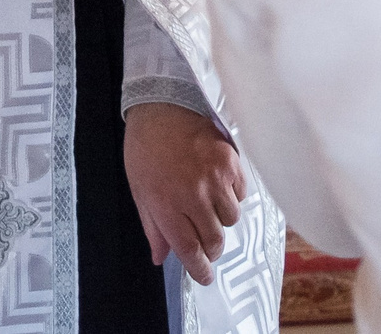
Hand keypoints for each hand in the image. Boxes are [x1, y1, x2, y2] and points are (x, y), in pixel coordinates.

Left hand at [124, 102, 244, 286]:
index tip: (205, 276)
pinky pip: (241, 193)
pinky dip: (232, 196)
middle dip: (211, 248)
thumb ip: (153, 227)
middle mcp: (193, 194)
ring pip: (231, 218)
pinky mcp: (231, 161)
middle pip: (215, 240)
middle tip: (206, 243)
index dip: (200, 269)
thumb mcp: (139, 190)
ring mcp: (215, 177)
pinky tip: (218, 185)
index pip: (190, 250)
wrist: (160, 104)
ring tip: (209, 206)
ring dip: (221, 219)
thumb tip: (161, 257)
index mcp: (167, 204)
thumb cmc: (145, 148)